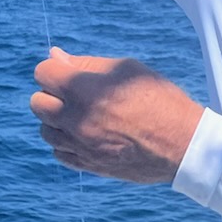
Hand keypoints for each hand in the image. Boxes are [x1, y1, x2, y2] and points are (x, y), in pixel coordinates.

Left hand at [30, 48, 203, 183]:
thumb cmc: (160, 100)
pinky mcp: (90, 165)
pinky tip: (85, 136)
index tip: (71, 74)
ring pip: (46, 131)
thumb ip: (87, 63)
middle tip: (77, 96)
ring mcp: (81, 145)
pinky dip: (66, 144)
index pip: (43, 73)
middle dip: (52, 95)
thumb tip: (56, 55)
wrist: (184, 144)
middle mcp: (76, 119)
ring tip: (82, 117)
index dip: (55, 70)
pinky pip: (60, 154)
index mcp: (84, 90)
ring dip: (57, 121)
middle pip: (37, 103)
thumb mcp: (127, 69)